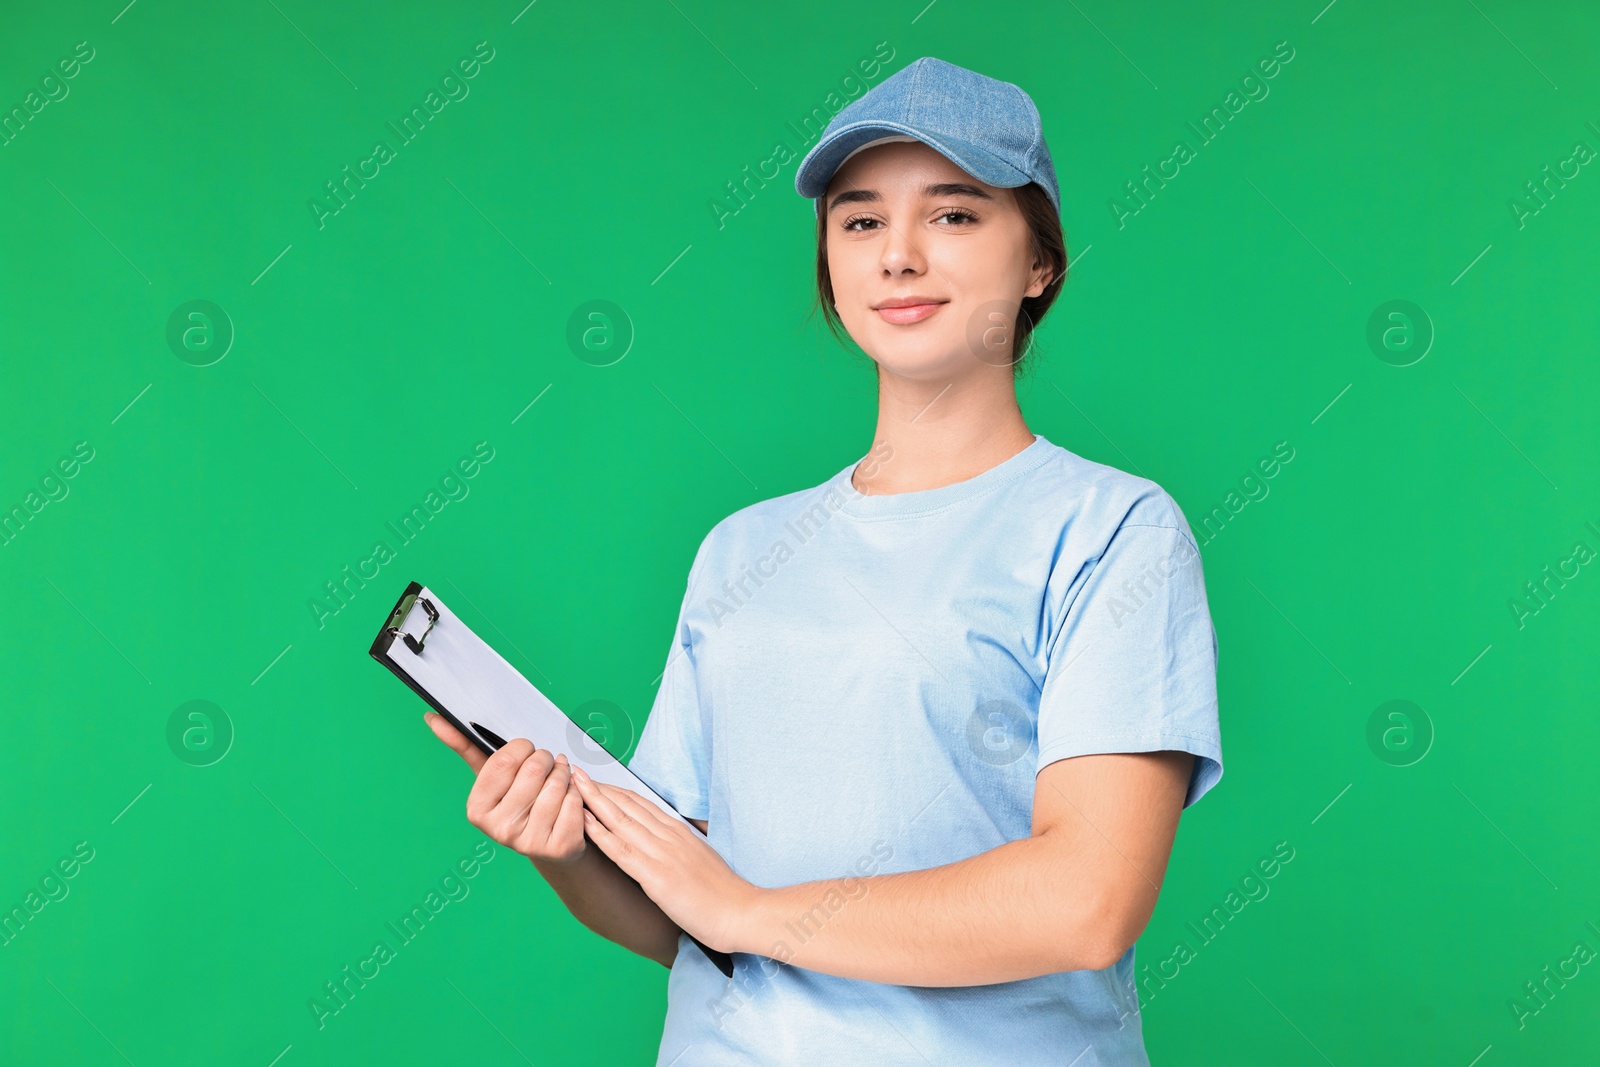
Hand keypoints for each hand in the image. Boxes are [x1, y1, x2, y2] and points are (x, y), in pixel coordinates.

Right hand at [424, 711, 585, 865]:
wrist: (551, 846)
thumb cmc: (518, 801)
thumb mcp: (492, 777)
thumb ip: (465, 746)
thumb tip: (433, 718)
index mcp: (477, 809)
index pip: (505, 759)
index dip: (523, 748)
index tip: (526, 752)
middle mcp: (500, 830)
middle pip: (534, 769)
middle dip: (546, 759)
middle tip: (547, 765)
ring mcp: (530, 842)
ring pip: (557, 783)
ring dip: (564, 773)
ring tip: (559, 779)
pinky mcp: (560, 847)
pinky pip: (575, 800)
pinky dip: (578, 792)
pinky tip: (570, 798)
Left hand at [570, 766, 759, 953]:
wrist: (742, 913)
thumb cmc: (726, 895)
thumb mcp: (704, 860)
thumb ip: (685, 848)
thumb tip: (674, 844)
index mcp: (680, 833)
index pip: (642, 804)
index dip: (616, 792)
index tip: (596, 782)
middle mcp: (670, 837)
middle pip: (628, 805)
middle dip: (600, 788)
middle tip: (576, 774)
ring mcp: (663, 855)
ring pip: (621, 820)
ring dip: (594, 800)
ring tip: (573, 784)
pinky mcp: (657, 877)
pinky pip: (622, 851)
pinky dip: (600, 832)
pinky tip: (583, 820)